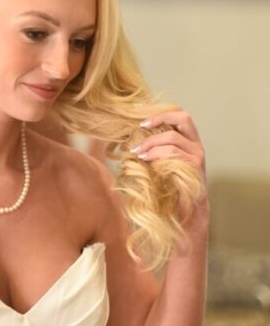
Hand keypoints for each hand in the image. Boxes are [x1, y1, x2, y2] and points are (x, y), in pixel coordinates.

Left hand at [132, 109, 208, 224]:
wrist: (185, 213)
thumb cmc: (168, 187)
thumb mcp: (157, 162)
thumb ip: (150, 148)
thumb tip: (128, 137)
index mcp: (187, 141)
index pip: (179, 116)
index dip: (160, 112)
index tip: (140, 117)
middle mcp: (195, 145)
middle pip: (183, 117)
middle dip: (160, 117)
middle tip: (140, 125)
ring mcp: (198, 155)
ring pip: (173, 137)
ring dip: (151, 142)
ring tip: (136, 151)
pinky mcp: (195, 166)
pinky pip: (174, 152)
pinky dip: (156, 153)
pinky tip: (145, 158)